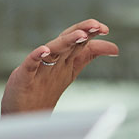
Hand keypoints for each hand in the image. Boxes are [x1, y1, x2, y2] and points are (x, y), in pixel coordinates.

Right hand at [1, 19, 118, 114]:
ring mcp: (38, 67)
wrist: (24, 113)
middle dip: (81, 31)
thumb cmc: (44, 86)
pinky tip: (44, 50)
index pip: (78, 40)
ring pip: (53, 50)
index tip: (105, 29)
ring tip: (80, 35)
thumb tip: (114, 48)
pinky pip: (31, 64)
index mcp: (63, 57)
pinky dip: (36, 56)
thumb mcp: (70, 67)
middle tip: (96, 25)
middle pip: (68, 40)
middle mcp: (52, 59)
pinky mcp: (24, 76)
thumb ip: (88, 55)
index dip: (90, 33)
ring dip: (66, 41)